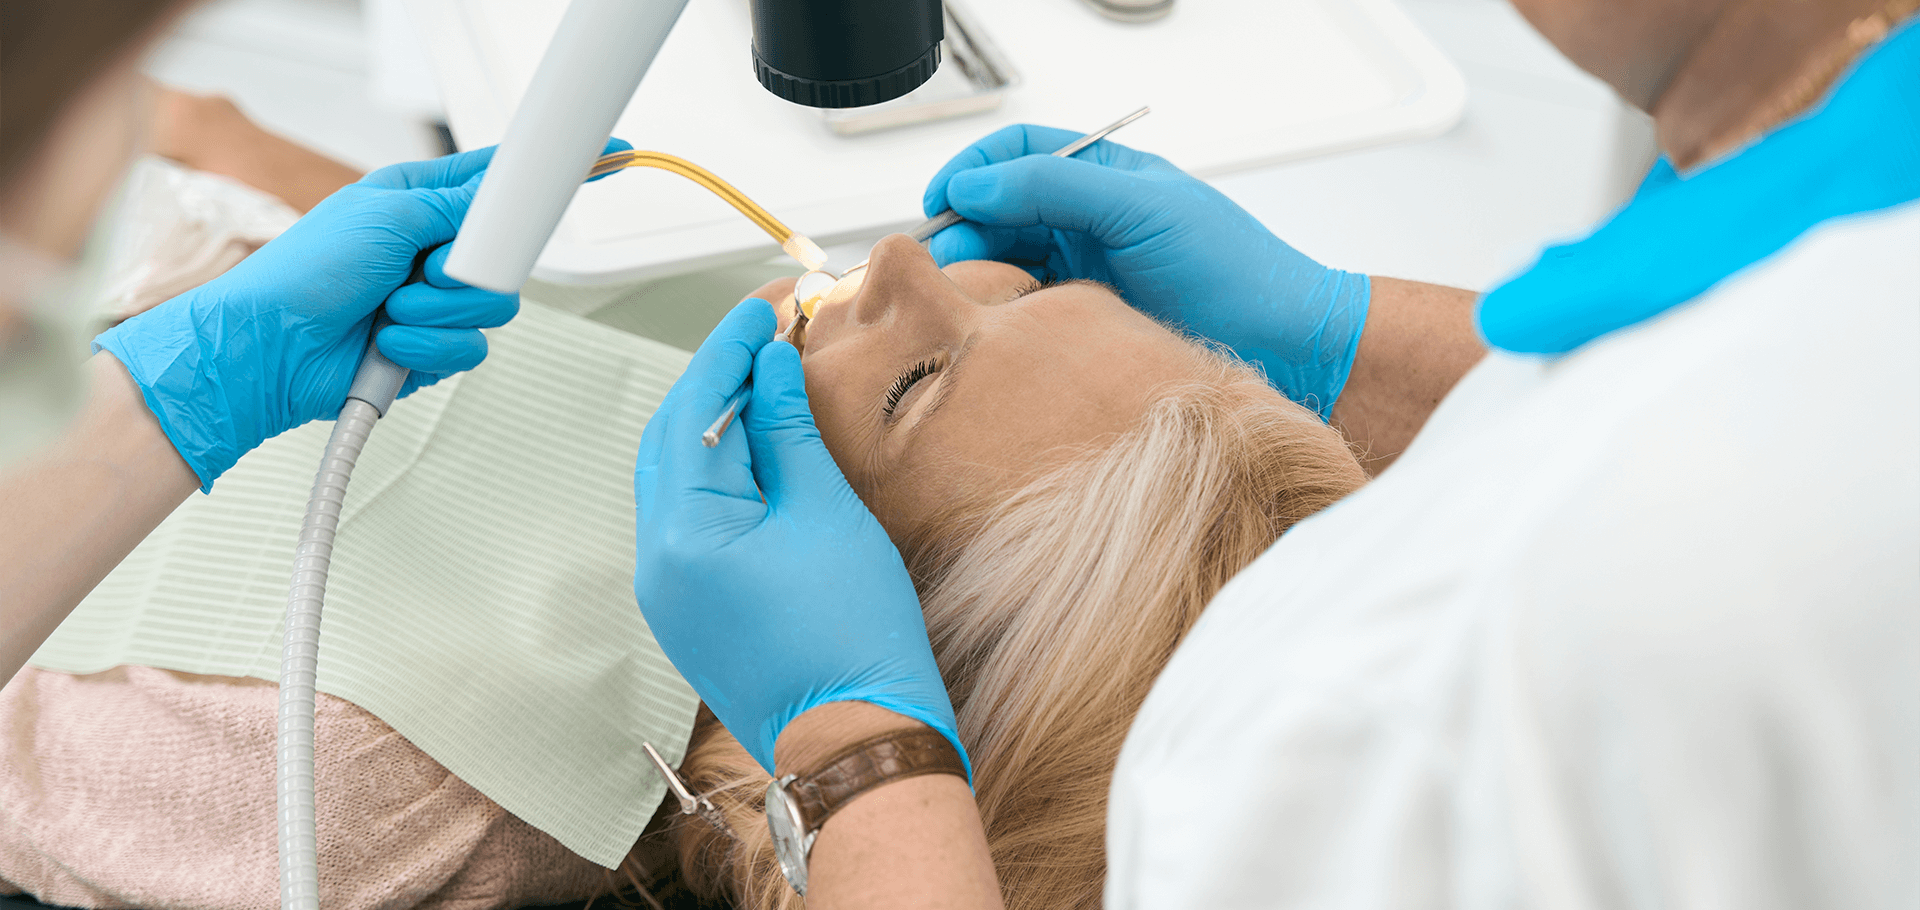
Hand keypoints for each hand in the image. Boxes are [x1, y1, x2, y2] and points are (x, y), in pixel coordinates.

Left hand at [94, 140, 629, 488]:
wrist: (268, 349)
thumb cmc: (302, 273)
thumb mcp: (387, 214)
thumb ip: (458, 208)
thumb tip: (504, 203)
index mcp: (421, 200)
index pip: (503, 181)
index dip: (551, 175)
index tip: (606, 159)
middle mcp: (432, 249)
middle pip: (508, 255)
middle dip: (468, 270)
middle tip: (429, 268)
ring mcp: (434, 301)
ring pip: (494, 308)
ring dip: (440, 313)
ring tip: (391, 309)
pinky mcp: (432, 347)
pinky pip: (471, 348)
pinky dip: (429, 348)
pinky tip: (390, 342)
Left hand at [632, 300, 964, 774]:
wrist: (859, 737)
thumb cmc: (854, 637)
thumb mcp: (826, 512)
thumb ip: (787, 431)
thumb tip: (769, 369)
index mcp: (683, 532)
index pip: (694, 408)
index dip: (729, 349)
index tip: (761, 309)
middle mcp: (656, 561)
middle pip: (670, 438)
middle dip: (715, 381)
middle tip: (764, 338)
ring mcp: (666, 591)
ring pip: (676, 476)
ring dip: (715, 424)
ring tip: (767, 385)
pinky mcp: (688, 609)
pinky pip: (689, 518)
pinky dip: (718, 473)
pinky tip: (759, 451)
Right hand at [922, 123, 1369, 415]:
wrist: (1283, 345)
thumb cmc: (1234, 269)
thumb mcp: (1141, 208)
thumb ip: (1055, 188)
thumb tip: (977, 184)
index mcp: (1101, 177)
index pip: (1015, 154)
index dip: (971, 170)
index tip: (943, 201)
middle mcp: (1087, 221)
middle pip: (998, 211)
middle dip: (963, 230)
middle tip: (942, 263)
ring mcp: (1084, 273)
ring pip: (1006, 263)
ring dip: (978, 276)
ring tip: (965, 298)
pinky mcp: (1085, 323)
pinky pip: (1025, 313)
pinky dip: (1002, 317)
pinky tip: (997, 330)